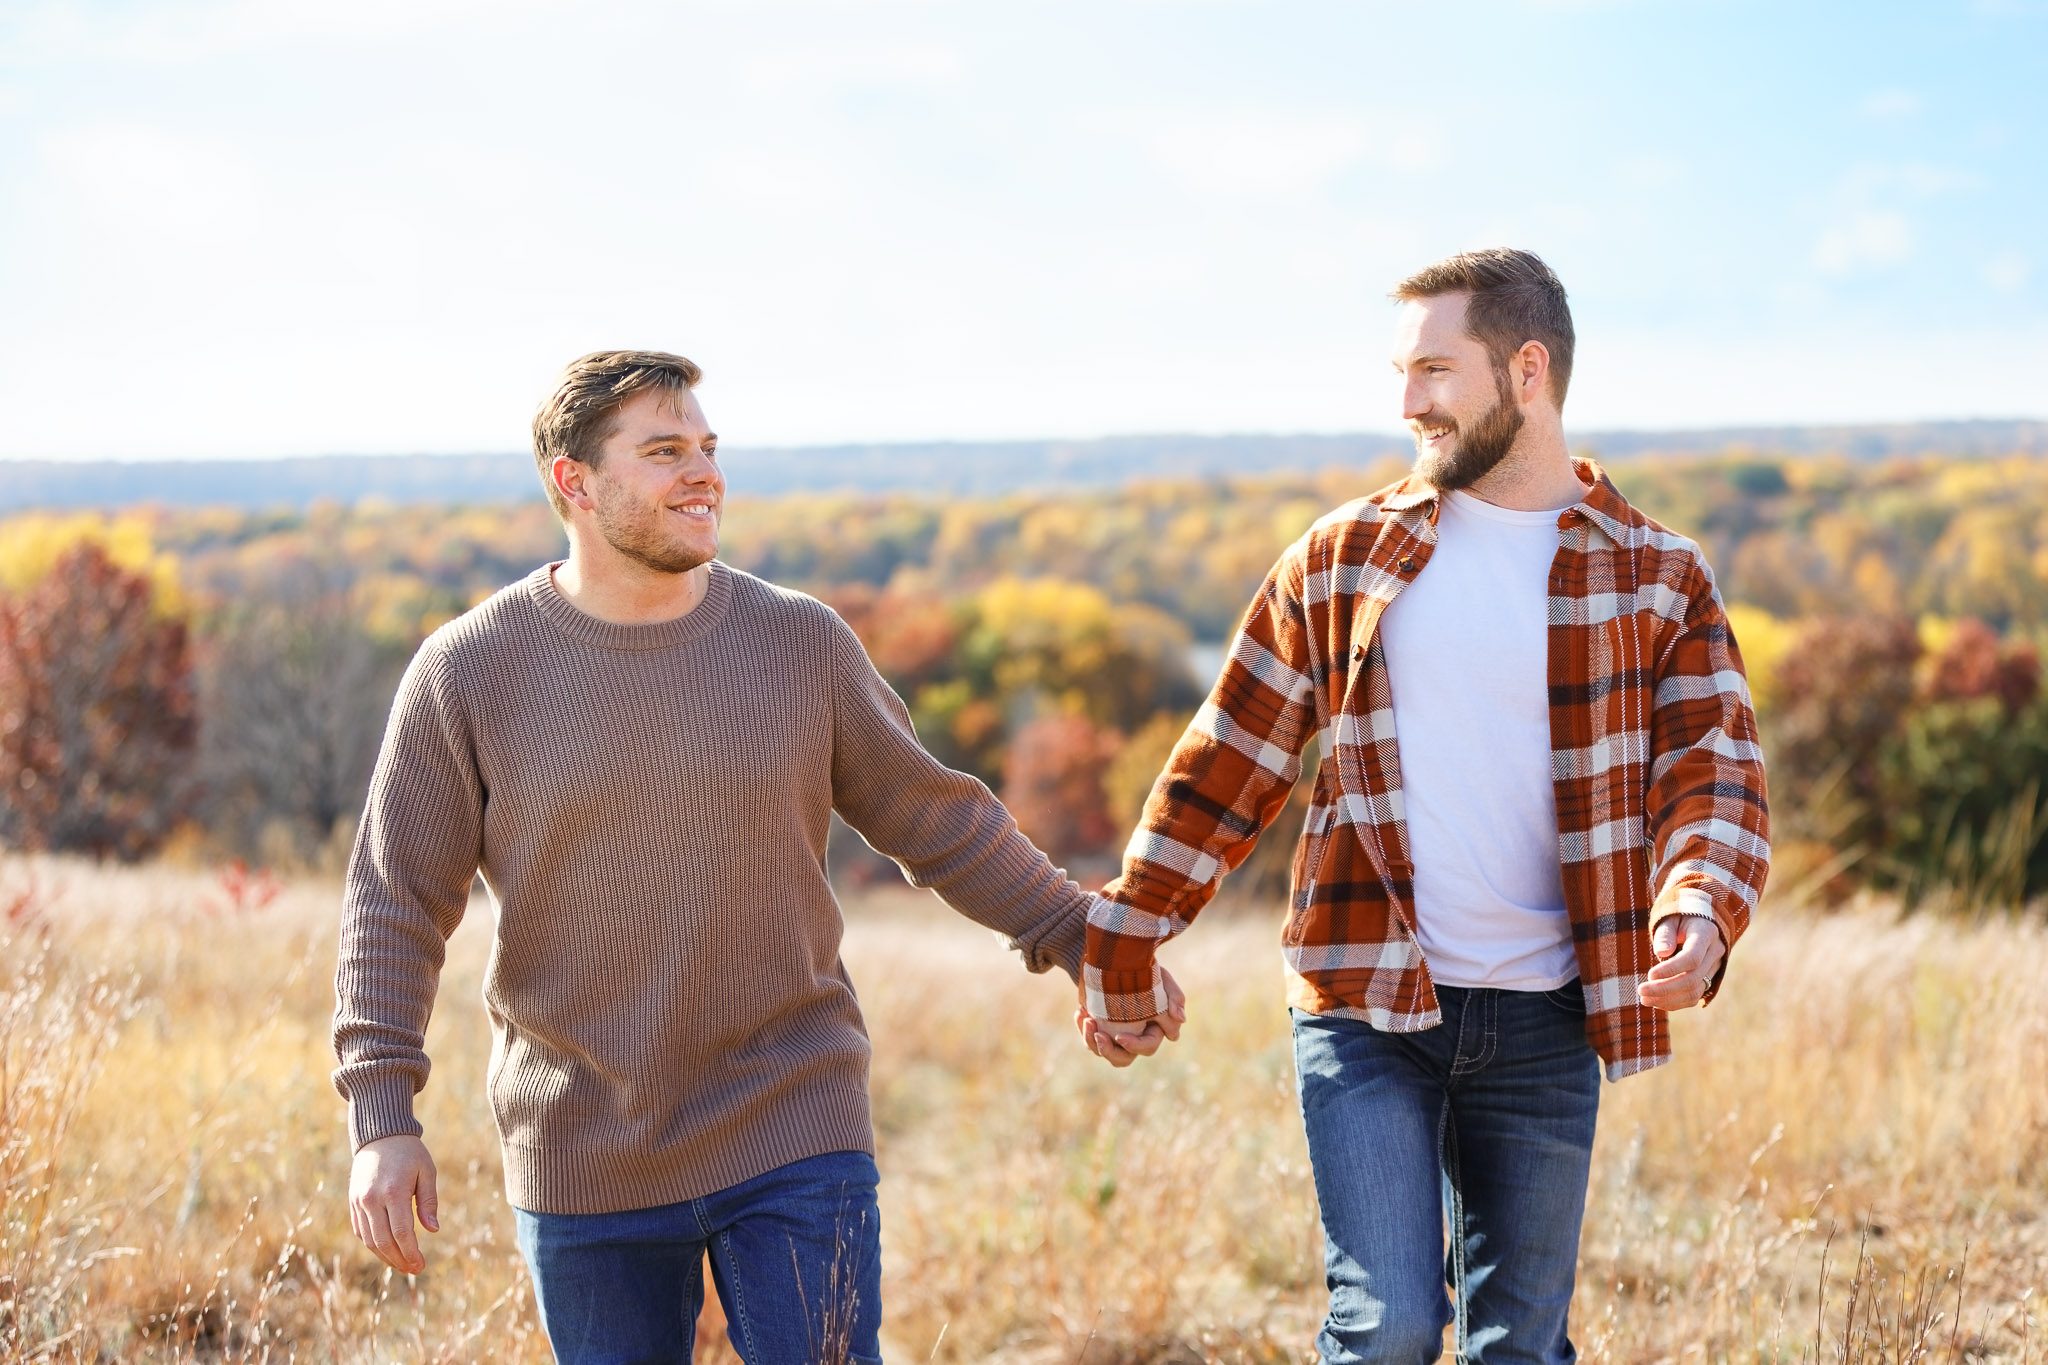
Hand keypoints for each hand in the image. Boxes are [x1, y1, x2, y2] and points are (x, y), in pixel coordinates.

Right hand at [349, 1134, 438, 1274]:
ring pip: (369, 1240)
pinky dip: (373, 1244)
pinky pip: (360, 1231)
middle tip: (414, 1270)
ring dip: (385, 1257)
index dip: (411, 1253)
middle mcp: (372, 1200)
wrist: (379, 1134)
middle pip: (383, 1241)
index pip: (401, 1233)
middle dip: (399, 1260)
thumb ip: (428, 1201)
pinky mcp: (352, 1202)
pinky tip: (387, 1250)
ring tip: (402, 1265)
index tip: (421, 1265)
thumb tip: (432, 1230)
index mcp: (393, 1192)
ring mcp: (359, 1202)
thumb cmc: (409, 1152)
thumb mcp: (426, 1171)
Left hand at [1074, 967, 1186, 1066]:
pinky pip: (1088, 1038)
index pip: (1147, 1047)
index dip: (1134, 1046)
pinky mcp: (1098, 1028)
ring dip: (1091, 1041)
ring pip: (1101, 1052)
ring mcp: (1114, 1034)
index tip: (1119, 1036)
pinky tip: (1080, 1013)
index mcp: (1153, 1030)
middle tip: (1098, 1036)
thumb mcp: (1161, 979)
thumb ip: (1174, 997)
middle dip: (1108, 1051)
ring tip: (1087, 1020)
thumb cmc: (1145, 972)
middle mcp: (1133, 1037)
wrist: (1118, 960)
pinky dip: (1082, 1029)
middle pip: (1122, 1059)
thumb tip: (1181, 1020)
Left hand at [1637, 913, 1724, 1010]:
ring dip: (1668, 1000)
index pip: (1692, 958)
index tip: (1649, 975)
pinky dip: (1675, 1002)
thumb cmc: (1679, 917)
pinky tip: (1656, 1001)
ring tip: (1644, 999)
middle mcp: (1715, 952)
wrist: (1698, 920)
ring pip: (1695, 992)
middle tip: (1641, 991)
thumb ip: (1666, 934)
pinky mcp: (1709, 979)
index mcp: (1706, 933)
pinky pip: (1694, 996)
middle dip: (1665, 989)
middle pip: (1693, 979)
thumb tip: (1662, 952)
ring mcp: (1715, 968)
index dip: (1671, 969)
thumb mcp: (1669, 919)